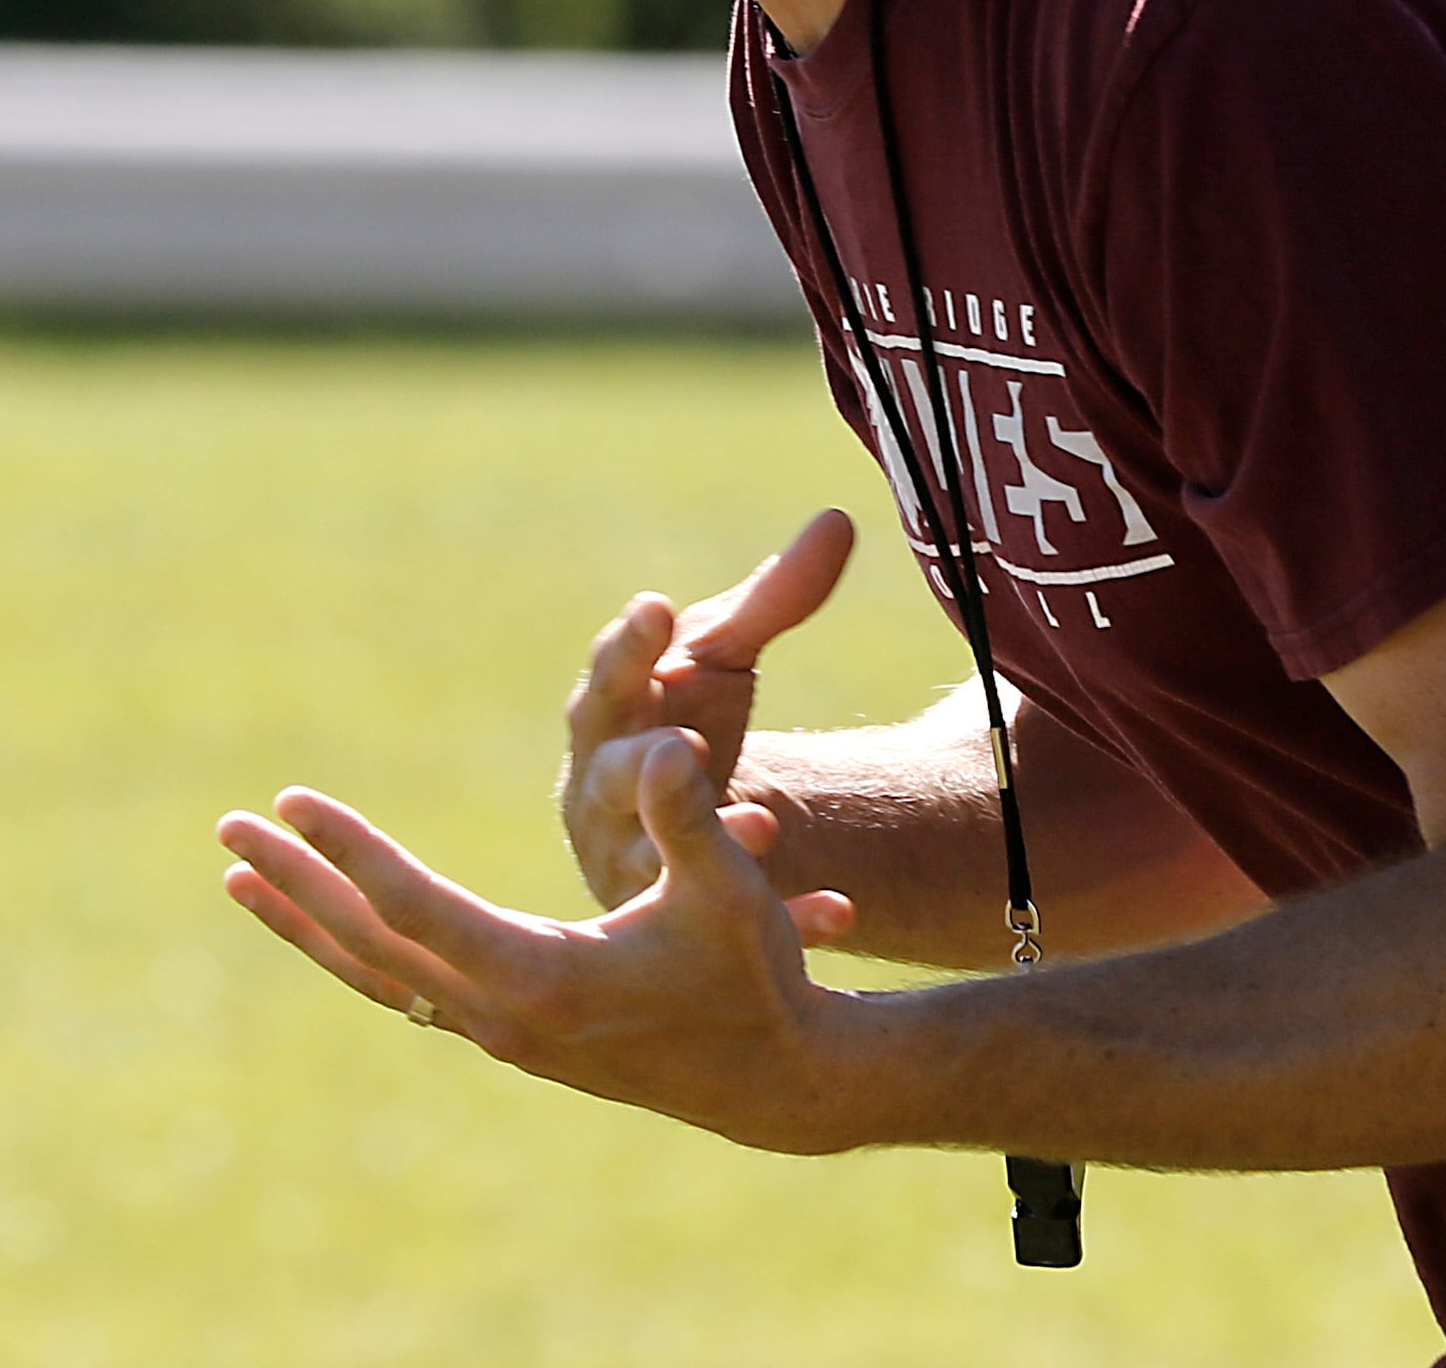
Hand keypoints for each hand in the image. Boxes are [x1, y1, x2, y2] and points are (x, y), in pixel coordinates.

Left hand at [220, 730, 879, 1154]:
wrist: (770, 1079)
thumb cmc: (754, 976)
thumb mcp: (730, 890)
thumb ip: (687, 819)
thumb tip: (660, 744)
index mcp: (540, 978)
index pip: (414, 907)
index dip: (351, 850)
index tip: (294, 801)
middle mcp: (499, 1016)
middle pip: (368, 943)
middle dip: (295, 882)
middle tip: (230, 827)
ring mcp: (497, 1033)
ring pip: (373, 974)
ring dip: (304, 922)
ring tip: (240, 876)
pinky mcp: (509, 1036)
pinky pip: (403, 990)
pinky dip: (352, 951)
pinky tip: (329, 927)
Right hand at [561, 510, 854, 910]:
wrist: (672, 827)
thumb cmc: (684, 718)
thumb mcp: (725, 660)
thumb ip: (774, 599)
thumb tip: (838, 519)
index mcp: (611, 718)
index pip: (611, 677)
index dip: (629, 647)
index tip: (658, 609)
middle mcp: (607, 793)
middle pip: (615, 775)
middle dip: (641, 763)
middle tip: (679, 745)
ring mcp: (638, 862)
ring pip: (658, 860)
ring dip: (706, 843)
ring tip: (758, 827)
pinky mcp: (684, 919)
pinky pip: (732, 925)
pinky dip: (790, 919)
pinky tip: (838, 912)